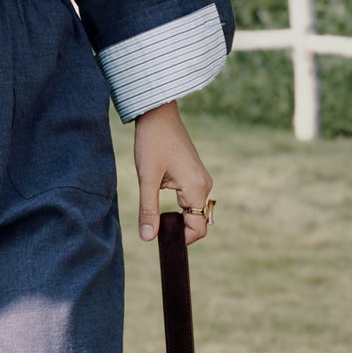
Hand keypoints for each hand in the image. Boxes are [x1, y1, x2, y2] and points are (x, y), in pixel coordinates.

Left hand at [132, 100, 212, 243]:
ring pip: (194, 209)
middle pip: (198, 221)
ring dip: (177, 214)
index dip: (180, 238)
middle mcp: (205, 185)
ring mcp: (202, 178)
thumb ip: (148, 209)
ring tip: (155, 202)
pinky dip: (179, 203)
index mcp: (197, 188)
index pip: (198, 229)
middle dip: (178, 227)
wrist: (157, 114)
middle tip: (153, 219)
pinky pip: (191, 197)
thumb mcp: (146, 178)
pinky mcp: (195, 173)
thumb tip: (148, 237)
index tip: (159, 235)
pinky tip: (161, 191)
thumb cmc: (152, 142)